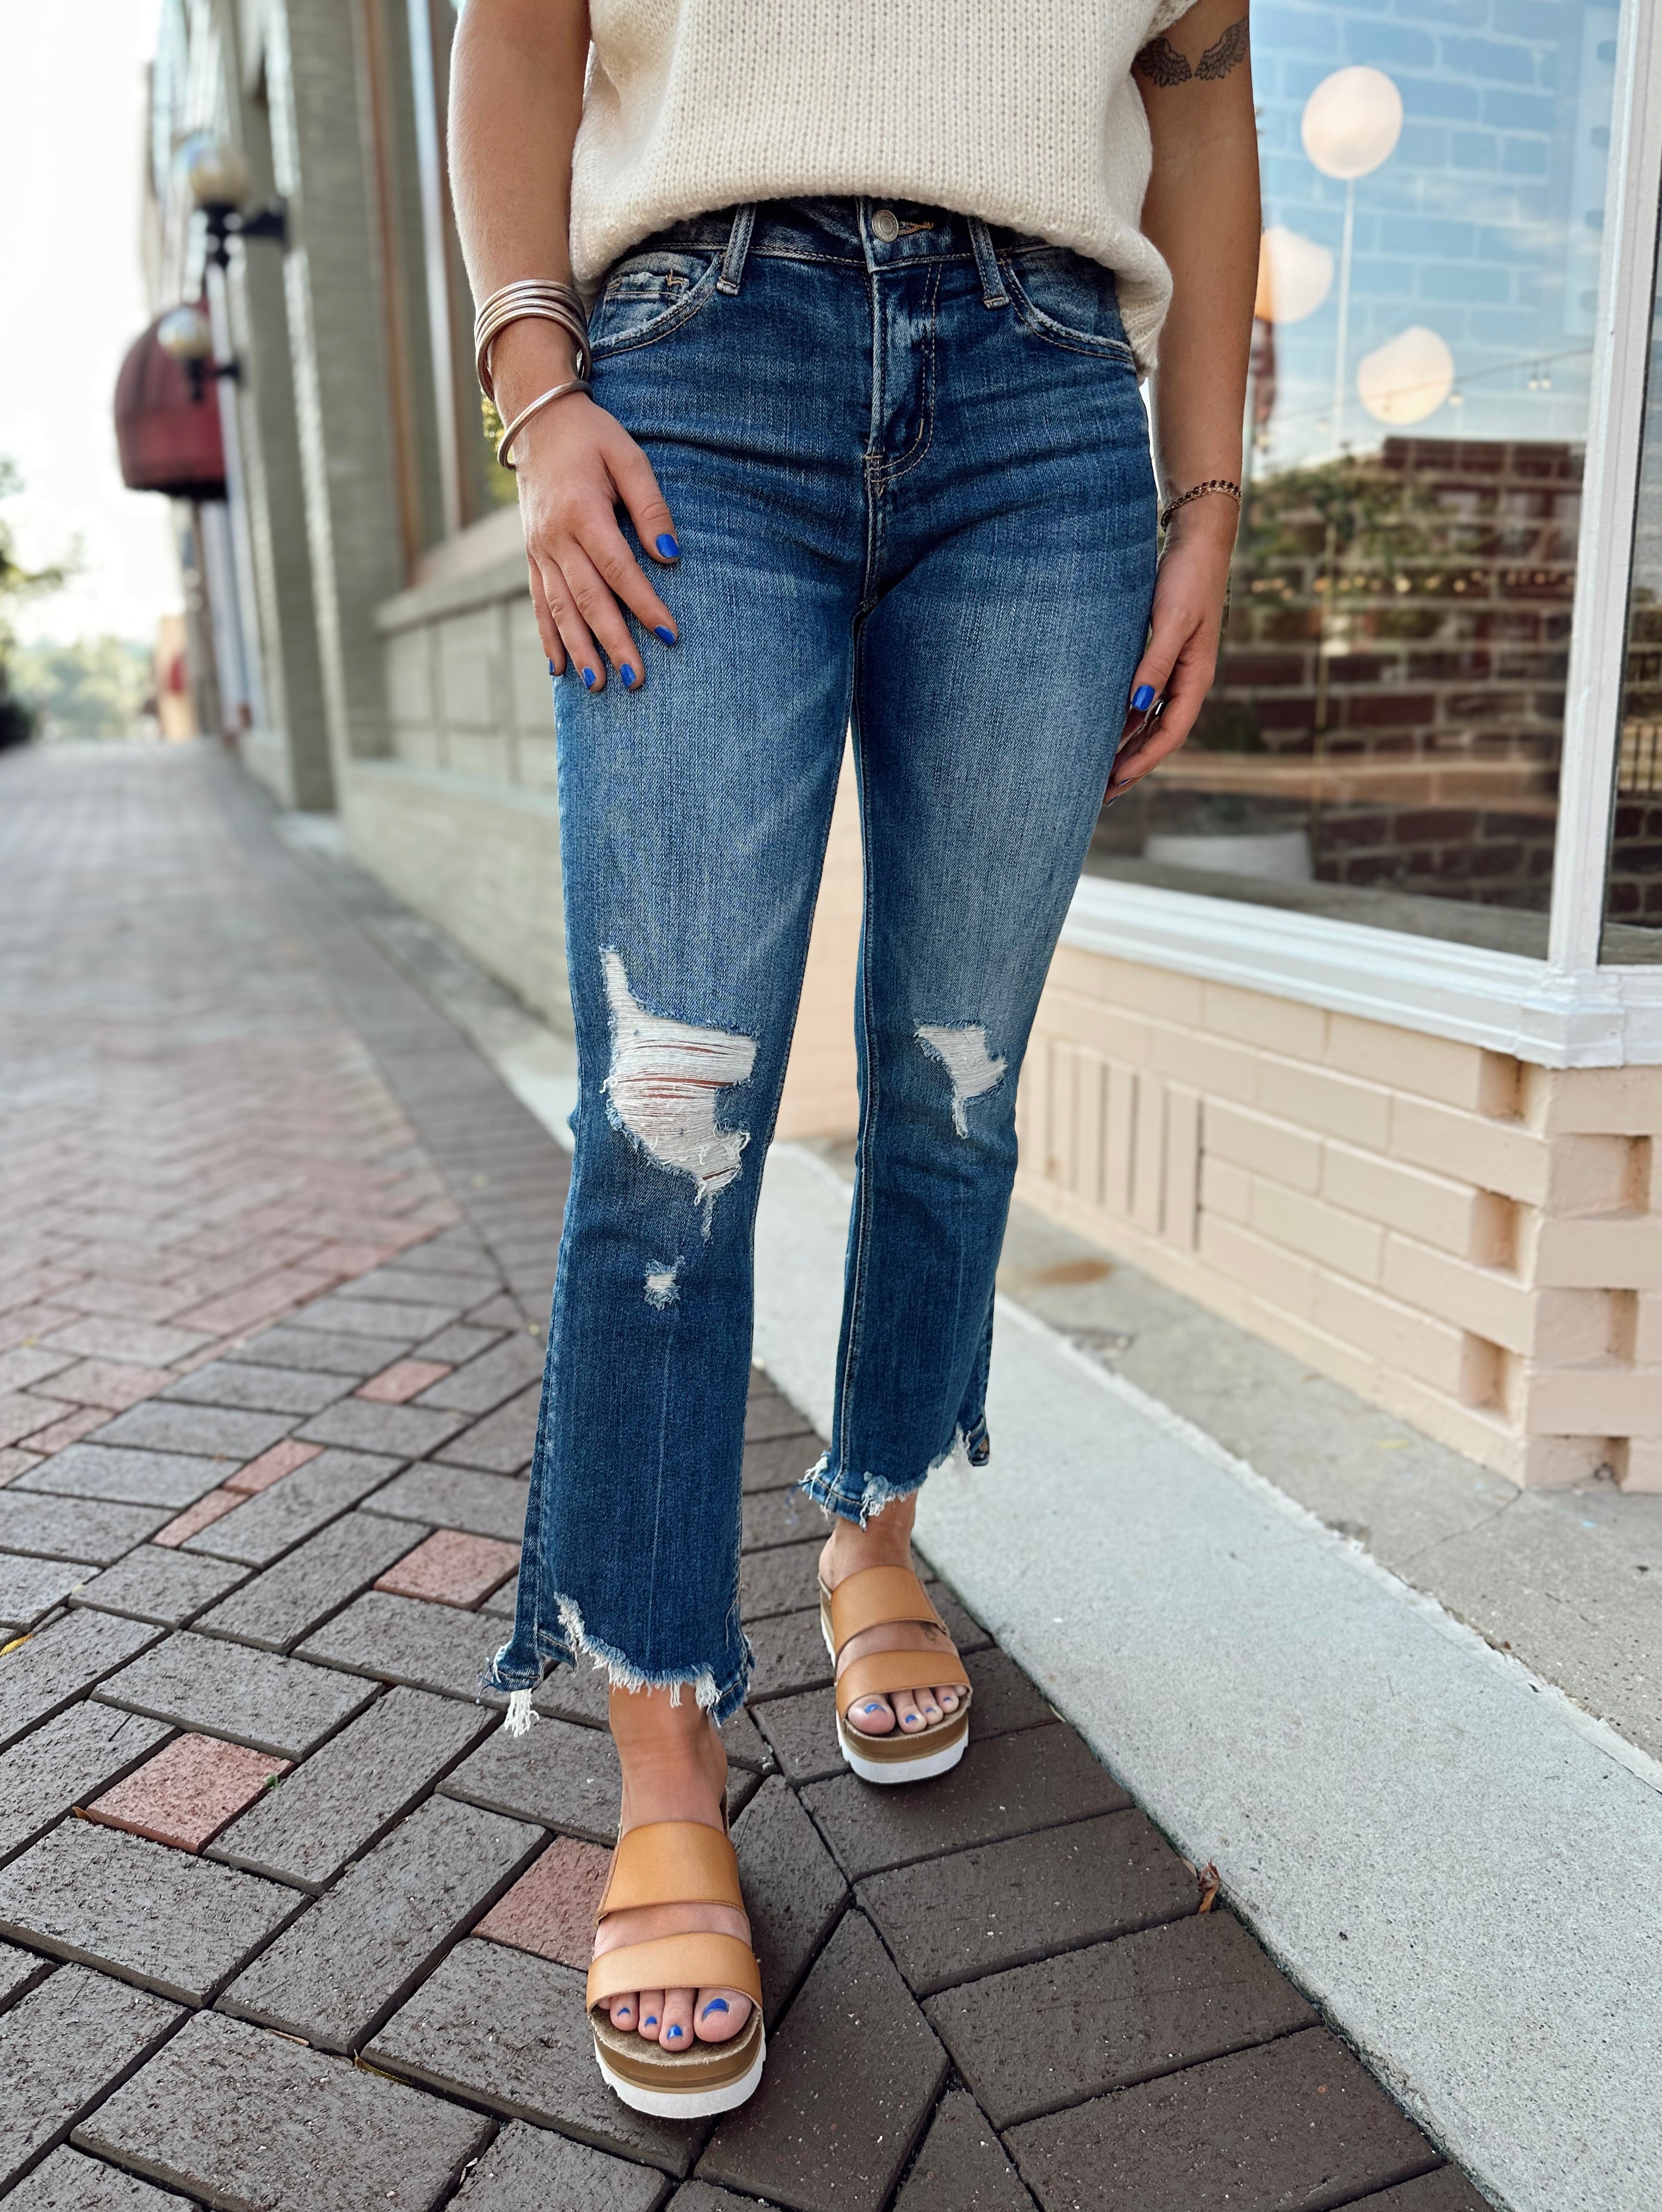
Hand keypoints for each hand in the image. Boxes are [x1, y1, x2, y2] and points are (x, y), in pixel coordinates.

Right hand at [499, 328, 680, 692]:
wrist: (539, 422)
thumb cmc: (592, 437)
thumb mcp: (629, 458)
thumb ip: (650, 507)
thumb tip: (670, 557)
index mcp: (582, 512)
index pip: (618, 569)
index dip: (643, 604)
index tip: (669, 634)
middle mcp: (555, 538)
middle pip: (588, 599)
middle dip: (613, 642)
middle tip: (636, 679)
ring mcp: (538, 550)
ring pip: (560, 609)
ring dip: (580, 649)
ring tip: (599, 685)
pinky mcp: (531, 556)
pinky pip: (538, 602)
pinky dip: (548, 636)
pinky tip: (559, 667)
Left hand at [1108, 496, 1237, 797]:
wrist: (1197, 541)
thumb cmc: (1186, 579)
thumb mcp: (1170, 623)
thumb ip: (1154, 666)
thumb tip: (1136, 710)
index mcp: (1196, 678)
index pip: (1170, 734)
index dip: (1143, 761)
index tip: (1114, 781)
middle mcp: (1188, 680)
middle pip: (1160, 735)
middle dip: (1133, 764)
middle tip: (1101, 793)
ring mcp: (1177, 669)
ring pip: (1150, 720)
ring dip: (1127, 745)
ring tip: (1098, 770)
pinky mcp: (1162, 655)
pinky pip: (1144, 698)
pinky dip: (1125, 718)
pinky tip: (1104, 728)